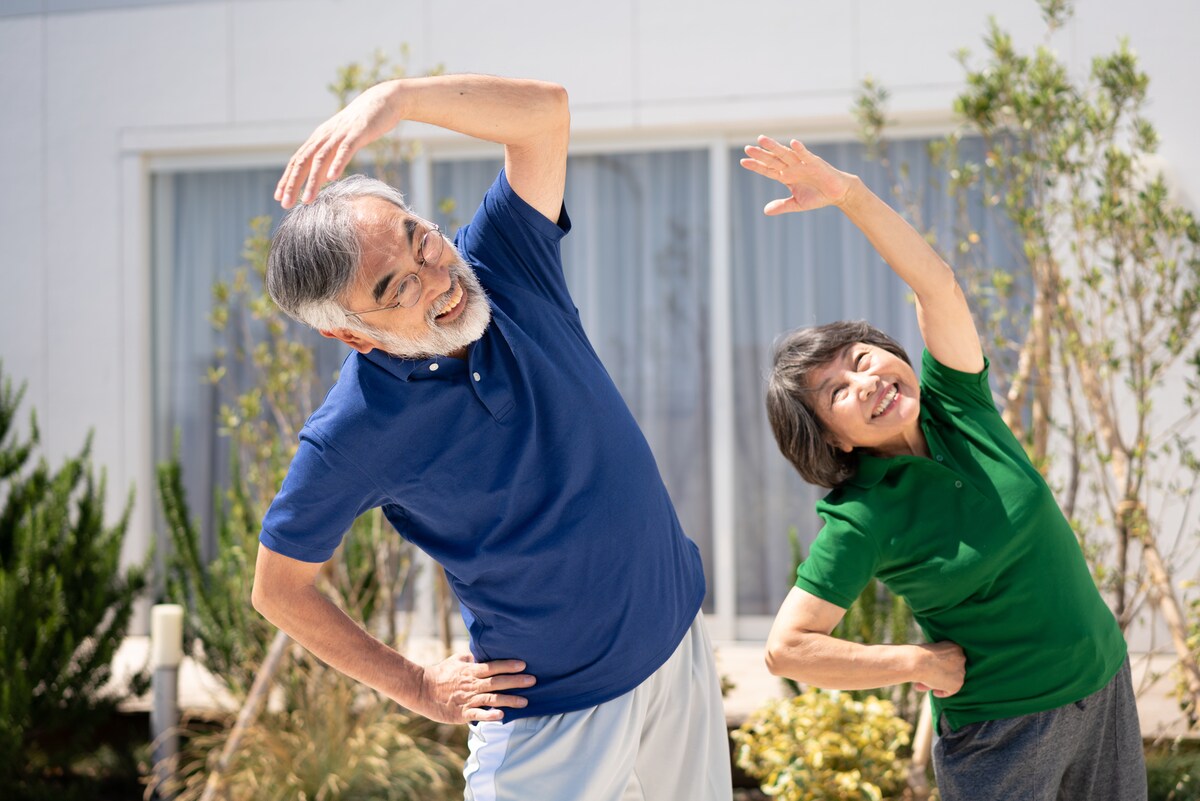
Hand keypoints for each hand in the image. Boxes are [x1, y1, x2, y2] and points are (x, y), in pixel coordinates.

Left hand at [276, 81, 405, 207]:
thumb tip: (324, 176)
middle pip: (303, 161)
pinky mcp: (357, 133)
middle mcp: (325, 136)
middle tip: (284, 203)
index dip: (288, 179)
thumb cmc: (364, 123)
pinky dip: (337, 163)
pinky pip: (345, 150)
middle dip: (292, 183)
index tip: (279, 197)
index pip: (298, 160)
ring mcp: (340, 134)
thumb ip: (332, 156)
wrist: (383, 100)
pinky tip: (332, 178)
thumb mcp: (343, 140)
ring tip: (307, 200)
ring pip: (321, 158)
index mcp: (320, 138)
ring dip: (312, 181)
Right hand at [415, 653, 536, 723]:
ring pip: (492, 699)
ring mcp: (467, 699)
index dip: (508, 666)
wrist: (420, 689)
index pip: (493, 667)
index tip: (523, 665)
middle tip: (533, 681)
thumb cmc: (439, 673)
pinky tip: (502, 716)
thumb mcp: (455, 660)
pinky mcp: (461, 713)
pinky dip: (490, 715)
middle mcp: (471, 684)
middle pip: (497, 682)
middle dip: (516, 682)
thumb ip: (470, 658)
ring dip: (509, 700)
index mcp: (470, 670)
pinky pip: (478, 714)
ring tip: (525, 701)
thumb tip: (481, 653)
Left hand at [739, 135, 855, 215]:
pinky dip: (800, 149)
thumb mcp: (797, 203)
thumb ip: (782, 205)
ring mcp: (803, 164)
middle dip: (761, 154)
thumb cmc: (817, 197)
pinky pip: (806, 155)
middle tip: (747, 149)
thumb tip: (765, 211)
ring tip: (762, 139)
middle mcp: (792, 167)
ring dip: (774, 147)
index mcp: (786, 176)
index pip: (768, 170)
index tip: (743, 162)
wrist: (838, 194)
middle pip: (773, 159)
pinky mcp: (815, 163)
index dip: (756, 166)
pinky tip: (792, 143)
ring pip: (785, 154)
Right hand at [912, 640, 965, 697]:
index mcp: (955, 647)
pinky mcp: (958, 682)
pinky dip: (943, 692)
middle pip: (951, 669)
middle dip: (938, 675)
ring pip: (950, 679)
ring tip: (923, 686)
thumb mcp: (929, 653)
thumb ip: (937, 660)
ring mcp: (961, 670)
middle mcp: (961, 658)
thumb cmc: (918, 655)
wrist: (918, 662)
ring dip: (938, 684)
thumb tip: (934, 670)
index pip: (950, 658)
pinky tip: (935, 693)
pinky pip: (951, 690)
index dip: (940, 665)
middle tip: (926, 679)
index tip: (931, 669)